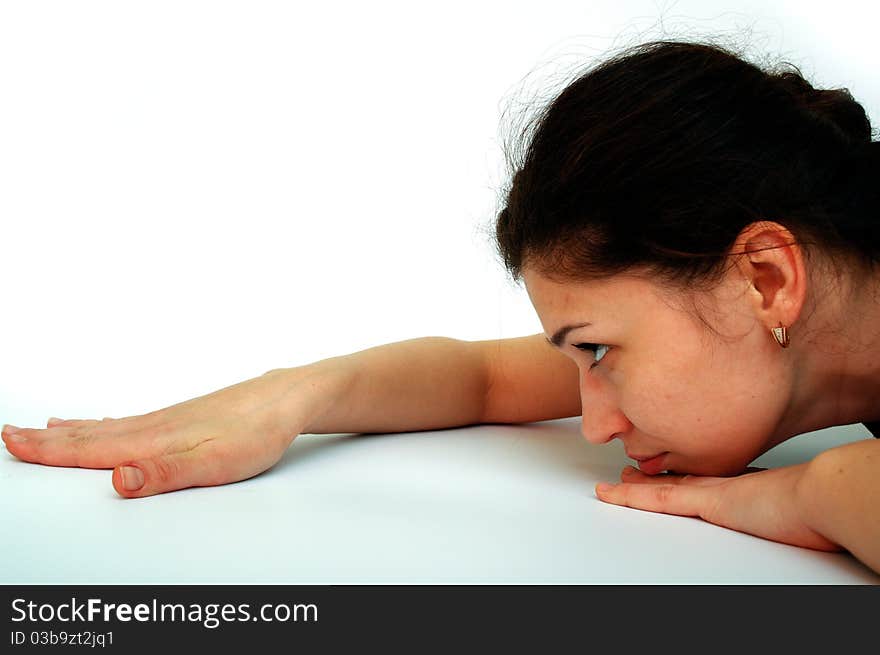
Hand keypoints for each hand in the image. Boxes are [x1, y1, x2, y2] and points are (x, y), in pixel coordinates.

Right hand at [1, 369, 315, 497]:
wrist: (285, 399)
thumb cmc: (254, 432)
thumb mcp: (213, 464)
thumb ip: (163, 475)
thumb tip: (116, 481)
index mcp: (154, 441)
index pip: (92, 450)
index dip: (50, 451)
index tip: (12, 443)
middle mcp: (155, 426)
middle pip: (92, 435)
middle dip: (48, 439)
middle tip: (10, 435)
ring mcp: (169, 420)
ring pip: (110, 427)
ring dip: (73, 430)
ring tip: (45, 428)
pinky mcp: (183, 418)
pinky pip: (133, 421)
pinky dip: (107, 423)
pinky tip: (106, 422)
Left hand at [595, 463, 840, 551]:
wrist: (822, 494)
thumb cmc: (815, 502)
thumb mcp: (790, 500)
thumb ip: (775, 501)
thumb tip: (781, 510)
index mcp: (740, 484)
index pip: (700, 479)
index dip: (679, 474)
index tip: (666, 470)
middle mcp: (720, 481)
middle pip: (677, 478)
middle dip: (652, 476)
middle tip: (628, 471)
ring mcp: (709, 489)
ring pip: (661, 486)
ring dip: (636, 485)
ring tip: (613, 483)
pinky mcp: (702, 501)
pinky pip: (658, 499)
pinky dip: (632, 496)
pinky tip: (611, 493)